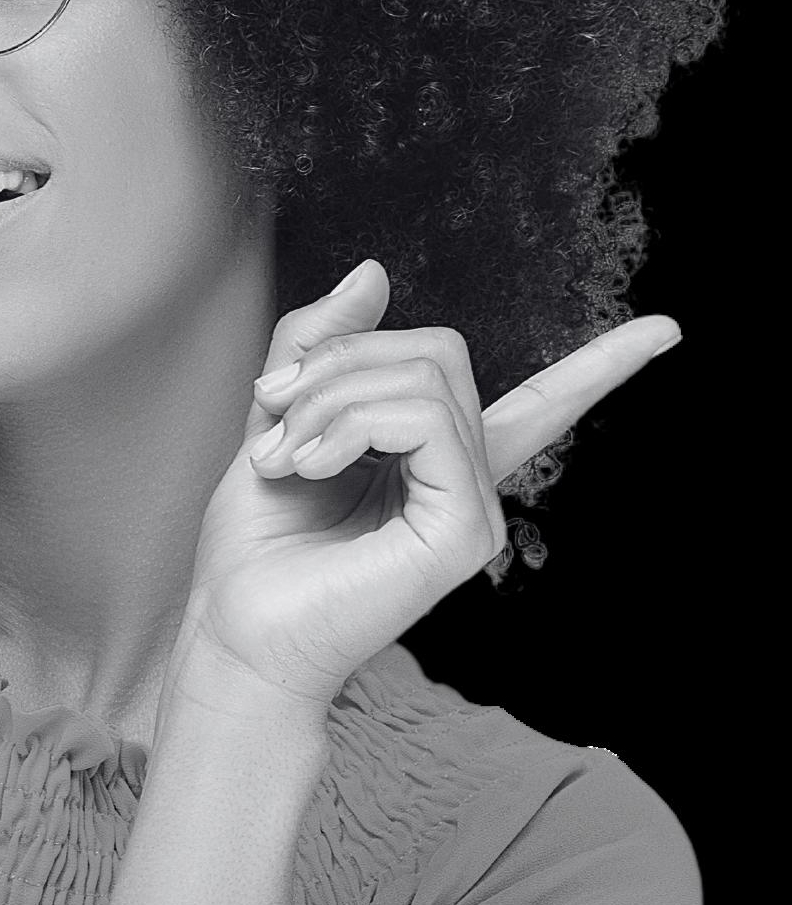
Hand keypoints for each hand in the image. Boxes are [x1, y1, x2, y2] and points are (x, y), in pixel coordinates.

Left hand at [183, 261, 681, 719]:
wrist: (238, 633)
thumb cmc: (256, 546)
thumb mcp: (280, 417)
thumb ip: (323, 348)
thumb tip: (376, 271)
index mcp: (439, 462)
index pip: (543, 405)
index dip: (605, 366)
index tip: (668, 331)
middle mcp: (469, 484)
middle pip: (441, 353)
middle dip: (342, 362)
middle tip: (273, 414)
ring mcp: (475, 510)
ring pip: (428, 380)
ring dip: (331, 396)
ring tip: (282, 455)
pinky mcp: (462, 532)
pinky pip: (426, 420)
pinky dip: (352, 422)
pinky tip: (308, 464)